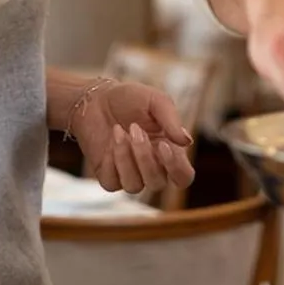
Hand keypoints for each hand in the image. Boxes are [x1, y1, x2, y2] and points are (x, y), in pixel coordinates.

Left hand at [73, 81, 197, 195]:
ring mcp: (130, 174)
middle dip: (145, 157)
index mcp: (169, 152)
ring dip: (125, 157)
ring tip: (118, 131)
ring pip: (134, 186)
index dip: (177, 168)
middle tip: (135, 128)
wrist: (96, 99)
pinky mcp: (109, 177)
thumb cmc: (130, 99)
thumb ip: (172, 119)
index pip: (183, 176)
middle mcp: (152, 167)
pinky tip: (109, 142)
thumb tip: (187, 142)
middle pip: (158, 183)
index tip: (163, 145)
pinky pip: (112, 183)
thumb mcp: (155, 100)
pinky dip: (111, 161)